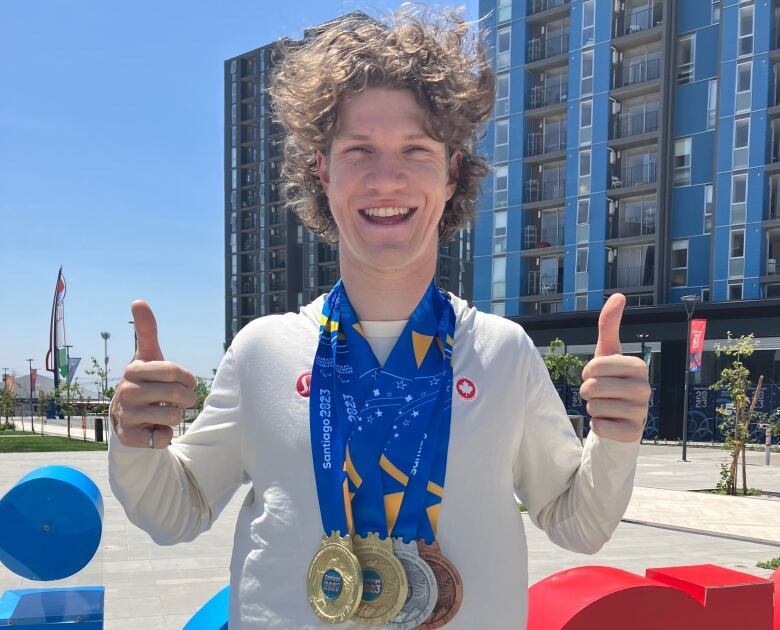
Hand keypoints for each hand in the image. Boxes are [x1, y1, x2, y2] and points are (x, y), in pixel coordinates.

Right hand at [111, 301, 196, 448]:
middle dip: (186, 398)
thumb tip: (138, 300)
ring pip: (173, 416)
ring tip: (161, 412)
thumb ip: (146, 331)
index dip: (188, 378)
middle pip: (178, 395)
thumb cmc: (146, 381)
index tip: (187, 381)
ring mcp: (126, 415)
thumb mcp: (148, 356)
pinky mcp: (128, 437)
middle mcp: (126, 391)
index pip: (174, 371)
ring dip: (175, 416)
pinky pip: (162, 439)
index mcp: (134, 370)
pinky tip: (153, 429)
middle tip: (178, 399)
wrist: (126, 417)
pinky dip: (164, 435)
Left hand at [579, 294, 649, 442]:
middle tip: (599, 393)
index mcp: (638, 366)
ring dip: (593, 408)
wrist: (620, 419)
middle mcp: (645, 388)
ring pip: (594, 407)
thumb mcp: (607, 352)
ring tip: (606, 407)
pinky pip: (599, 427)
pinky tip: (609, 422)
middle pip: (592, 387)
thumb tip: (619, 294)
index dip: (587, 372)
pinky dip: (597, 425)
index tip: (597, 375)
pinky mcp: (633, 433)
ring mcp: (642, 412)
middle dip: (587, 391)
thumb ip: (609, 325)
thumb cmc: (611, 381)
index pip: (594, 366)